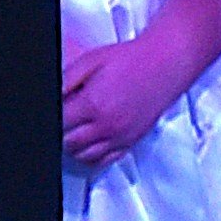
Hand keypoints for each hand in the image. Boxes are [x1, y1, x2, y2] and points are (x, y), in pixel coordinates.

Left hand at [62, 24, 191, 165]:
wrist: (167, 63)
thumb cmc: (133, 59)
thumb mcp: (92, 60)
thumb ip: (66, 79)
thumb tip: (53, 95)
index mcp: (94, 104)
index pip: (59, 124)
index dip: (54, 117)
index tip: (57, 111)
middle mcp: (107, 125)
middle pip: (69, 143)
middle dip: (62, 132)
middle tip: (67, 118)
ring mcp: (120, 136)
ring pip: (84, 156)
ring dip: (74, 145)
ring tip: (76, 129)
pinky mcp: (131, 141)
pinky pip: (104, 161)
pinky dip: (92, 156)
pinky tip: (91, 142)